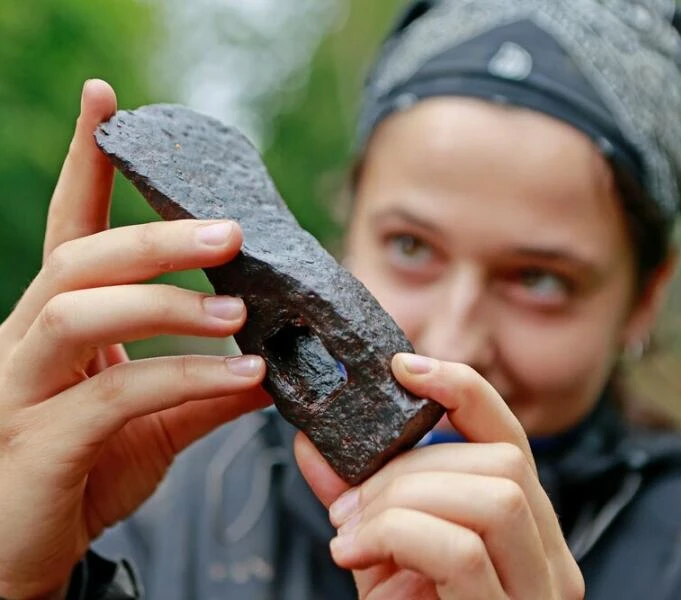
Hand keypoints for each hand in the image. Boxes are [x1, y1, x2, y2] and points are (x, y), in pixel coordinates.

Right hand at [0, 80, 269, 598]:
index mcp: (55, 326)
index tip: (108, 103)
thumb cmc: (83, 477)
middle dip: (154, 237)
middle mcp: (26, 343)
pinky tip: (244, 379)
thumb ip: (204, 391)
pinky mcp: (36, 442)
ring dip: (168, 303)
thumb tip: (271, 365)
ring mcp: (19, 390)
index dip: (87, 164)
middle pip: (79, 260)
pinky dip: (185, 378)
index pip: (70, 230)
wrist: (25, 557)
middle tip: (228, 230)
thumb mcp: (154, 425)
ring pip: (81, 313)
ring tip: (238, 309)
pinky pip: (114, 394)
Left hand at [296, 354, 584, 598]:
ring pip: (494, 494)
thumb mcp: (382, 558)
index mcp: (527, 531)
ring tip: (353, 534)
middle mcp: (552, 559)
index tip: (404, 365)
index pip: (512, 437)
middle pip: (502, 461)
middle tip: (349, 503)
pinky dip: (398, 535)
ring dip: (404, 499)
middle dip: (410, 465)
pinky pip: (463, 549)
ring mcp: (540, 595)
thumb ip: (358, 499)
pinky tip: (355, 558)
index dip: (463, 390)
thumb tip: (312, 441)